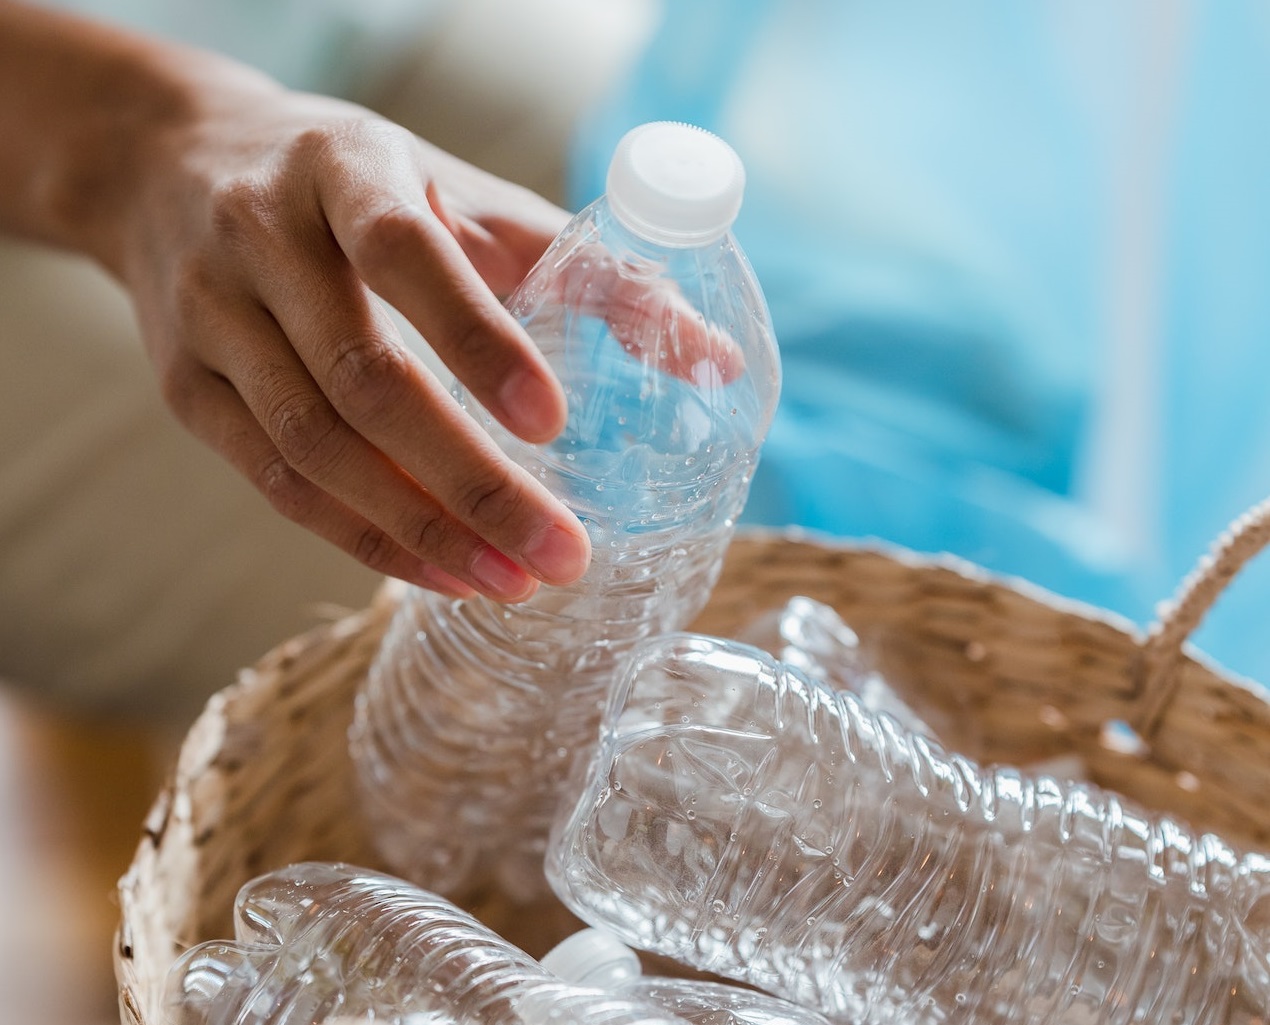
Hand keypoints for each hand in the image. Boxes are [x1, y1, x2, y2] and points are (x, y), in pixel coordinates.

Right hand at [104, 61, 590, 601]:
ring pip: (312, 447)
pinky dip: (362, 537)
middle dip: (469, 481)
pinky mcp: (187, 390)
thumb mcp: (464, 197)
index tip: (555, 424)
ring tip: (511, 582)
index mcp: (344, 169)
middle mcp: (262, 239)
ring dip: (417, 529)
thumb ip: (587, 269)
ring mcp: (212, 319)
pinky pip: (276, 482)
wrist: (174, 168)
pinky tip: (441, 573)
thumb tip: (716, 360)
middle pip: (362, 379)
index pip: (406, 255)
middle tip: (561, 553)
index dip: (478, 341)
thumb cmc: (357, 187)